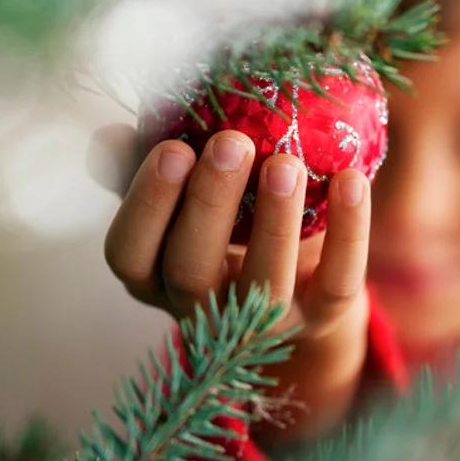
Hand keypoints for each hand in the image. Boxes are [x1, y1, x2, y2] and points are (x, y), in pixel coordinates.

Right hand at [100, 127, 371, 443]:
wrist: (302, 278)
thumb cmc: (227, 220)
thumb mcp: (183, 195)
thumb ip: (144, 164)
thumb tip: (109, 136)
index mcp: (154, 277)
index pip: (129, 253)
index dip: (146, 205)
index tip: (173, 147)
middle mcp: (201, 310)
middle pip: (191, 270)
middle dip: (209, 203)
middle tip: (231, 142)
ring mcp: (263, 324)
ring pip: (263, 285)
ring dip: (274, 222)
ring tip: (286, 162)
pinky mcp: (321, 319)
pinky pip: (336, 282)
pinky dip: (348, 232)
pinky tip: (350, 179)